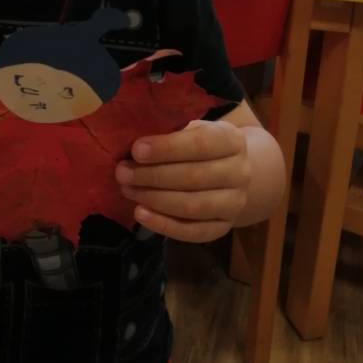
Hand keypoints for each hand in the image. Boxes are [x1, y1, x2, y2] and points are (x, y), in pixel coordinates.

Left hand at [114, 118, 250, 241]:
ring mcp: (235, 203)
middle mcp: (240, 173)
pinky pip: (193, 232)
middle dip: (153, 176)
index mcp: (233, 141)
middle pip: (194, 177)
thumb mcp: (193, 130)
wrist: (231, 173)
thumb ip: (172, 134)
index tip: (136, 150)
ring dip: (154, 199)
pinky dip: (164, 225)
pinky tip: (141, 214)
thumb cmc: (201, 147)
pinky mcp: (224, 228)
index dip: (167, 148)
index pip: (201, 144)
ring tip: (128, 190)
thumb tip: (136, 146)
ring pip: (192, 206)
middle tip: (123, 172)